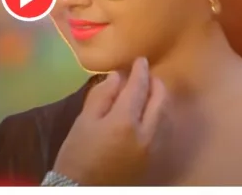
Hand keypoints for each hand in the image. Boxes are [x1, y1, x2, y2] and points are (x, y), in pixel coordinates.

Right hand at [52, 57, 169, 185]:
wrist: (82, 191)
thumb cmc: (77, 154)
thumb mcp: (84, 121)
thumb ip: (102, 96)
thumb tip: (118, 76)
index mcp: (125, 121)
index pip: (139, 87)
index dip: (140, 71)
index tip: (140, 61)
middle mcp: (146, 134)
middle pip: (161, 100)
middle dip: (156, 83)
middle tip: (146, 74)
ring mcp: (153, 148)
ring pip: (164, 115)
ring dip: (159, 99)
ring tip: (147, 91)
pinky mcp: (153, 159)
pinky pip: (161, 130)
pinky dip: (158, 116)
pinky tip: (147, 113)